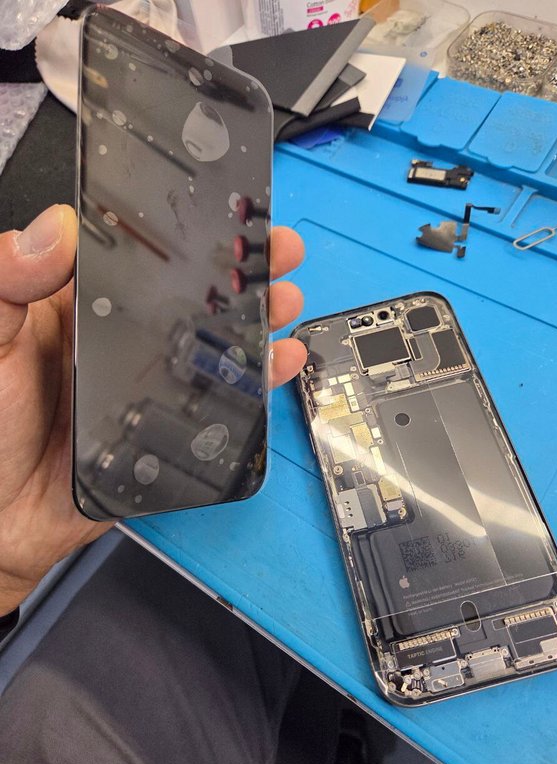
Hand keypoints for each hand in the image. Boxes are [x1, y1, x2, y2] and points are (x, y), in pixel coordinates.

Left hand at [0, 205, 306, 614]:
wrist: (2, 516)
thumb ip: (5, 281)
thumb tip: (52, 228)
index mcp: (78, 303)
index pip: (140, 254)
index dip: (185, 229)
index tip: (224, 209)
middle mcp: (123, 337)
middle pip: (191, 293)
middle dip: (239, 268)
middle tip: (276, 249)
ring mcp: (149, 379)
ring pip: (214, 340)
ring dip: (255, 317)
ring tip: (284, 298)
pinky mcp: (170, 424)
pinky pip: (220, 398)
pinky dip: (255, 380)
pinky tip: (279, 361)